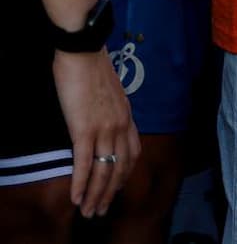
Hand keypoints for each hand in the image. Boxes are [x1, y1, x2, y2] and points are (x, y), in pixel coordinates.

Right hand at [53, 48, 138, 217]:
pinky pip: (84, 164)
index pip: (132, 154)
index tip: (117, 189)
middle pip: (120, 169)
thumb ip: (111, 112)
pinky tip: (76, 198)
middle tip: (101, 211)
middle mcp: (121, 126)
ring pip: (103, 171)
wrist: (84, 52)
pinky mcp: (84, 129)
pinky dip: (80, 184)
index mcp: (128, 117)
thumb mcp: (110, 95)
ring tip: (89, 212)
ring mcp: (105, 129)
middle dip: (110, 193)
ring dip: (96, 195)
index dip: (125, 175)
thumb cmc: (92, 69)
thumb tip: (103, 125)